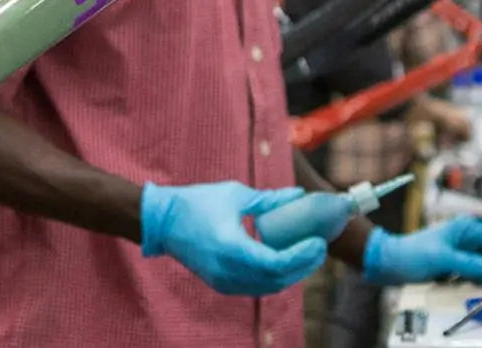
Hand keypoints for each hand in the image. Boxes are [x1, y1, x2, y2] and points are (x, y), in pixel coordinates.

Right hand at [141, 181, 326, 295]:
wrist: (162, 221)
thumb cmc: (197, 202)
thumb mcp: (236, 195)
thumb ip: (269, 200)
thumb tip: (299, 194)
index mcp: (232, 248)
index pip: (277, 263)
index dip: (302, 256)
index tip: (318, 242)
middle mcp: (229, 271)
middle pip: (277, 279)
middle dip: (303, 265)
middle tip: (319, 247)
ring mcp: (224, 282)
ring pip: (269, 286)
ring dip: (291, 273)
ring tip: (306, 254)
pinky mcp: (221, 285)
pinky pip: (256, 286)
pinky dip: (274, 276)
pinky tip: (283, 260)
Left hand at [362, 217, 481, 286]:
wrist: (391, 262)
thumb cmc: (412, 254)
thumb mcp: (442, 258)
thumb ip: (470, 263)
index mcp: (468, 228)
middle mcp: (469, 238)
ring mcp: (465, 252)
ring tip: (468, 284)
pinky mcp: (460, 264)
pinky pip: (478, 276)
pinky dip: (476, 283)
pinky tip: (462, 285)